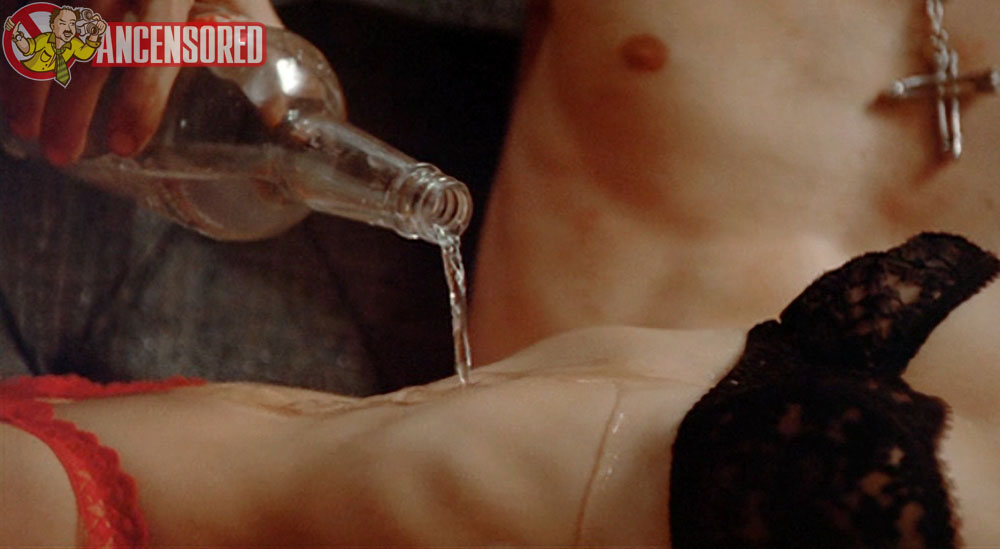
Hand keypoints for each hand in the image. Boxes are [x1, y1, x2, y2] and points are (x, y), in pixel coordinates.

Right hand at [0, 0, 282, 165]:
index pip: (158, 39)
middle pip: (91, 39)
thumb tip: (277, 121)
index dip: (141, 96)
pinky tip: (12, 96)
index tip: (124, 144)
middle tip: (68, 156)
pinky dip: (12, 56)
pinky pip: (16, 11)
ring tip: (26, 136)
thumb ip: (255, 53)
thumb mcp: (241, 5)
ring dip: (28, 83)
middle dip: (72, 104)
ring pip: (42, 23)